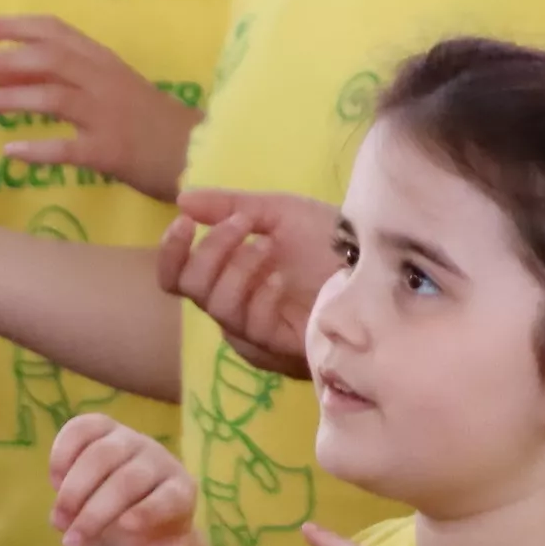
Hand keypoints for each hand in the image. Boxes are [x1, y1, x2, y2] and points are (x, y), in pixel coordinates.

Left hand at [0, 15, 197, 197]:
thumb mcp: (111, 88)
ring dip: (12, 99)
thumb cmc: (152, 121)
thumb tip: (5, 71)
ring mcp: (109, 116)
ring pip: (54, 98)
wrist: (199, 154)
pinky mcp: (113, 152)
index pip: (56, 31)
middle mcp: (106, 81)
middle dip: (6, 58)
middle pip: (51, 59)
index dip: (14, 26)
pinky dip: (37, 149)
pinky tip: (11, 152)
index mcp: (105, 62)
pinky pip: (68, 149)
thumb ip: (65, 78)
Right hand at [49, 410, 199, 545]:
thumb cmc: (148, 530)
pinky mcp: (100, 428)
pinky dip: (63, 454)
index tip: (126, 527)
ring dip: (73, 490)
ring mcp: (127, 439)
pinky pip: (79, 430)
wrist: (131, 499)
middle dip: (95, 514)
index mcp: (179, 490)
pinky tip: (55, 482)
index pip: (169, 497)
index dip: (149, 510)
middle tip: (71, 545)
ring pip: (100, 455)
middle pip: (127, 481)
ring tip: (58, 522)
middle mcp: (156, 459)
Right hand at [159, 187, 336, 378]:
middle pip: (190, 289)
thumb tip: (182, 199)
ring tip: (267, 246)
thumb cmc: (327, 240)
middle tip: (242, 224)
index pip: (177, 276)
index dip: (170, 251)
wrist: (374, 262)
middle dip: (211, 250)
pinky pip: (250, 325)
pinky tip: (281, 278)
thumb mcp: (277, 212)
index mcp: (228, 275)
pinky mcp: (279, 346)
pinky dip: (261, 294)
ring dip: (237, 268)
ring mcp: (254, 329)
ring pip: (217, 306)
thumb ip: (229, 205)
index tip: (183, 222)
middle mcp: (234, 305)